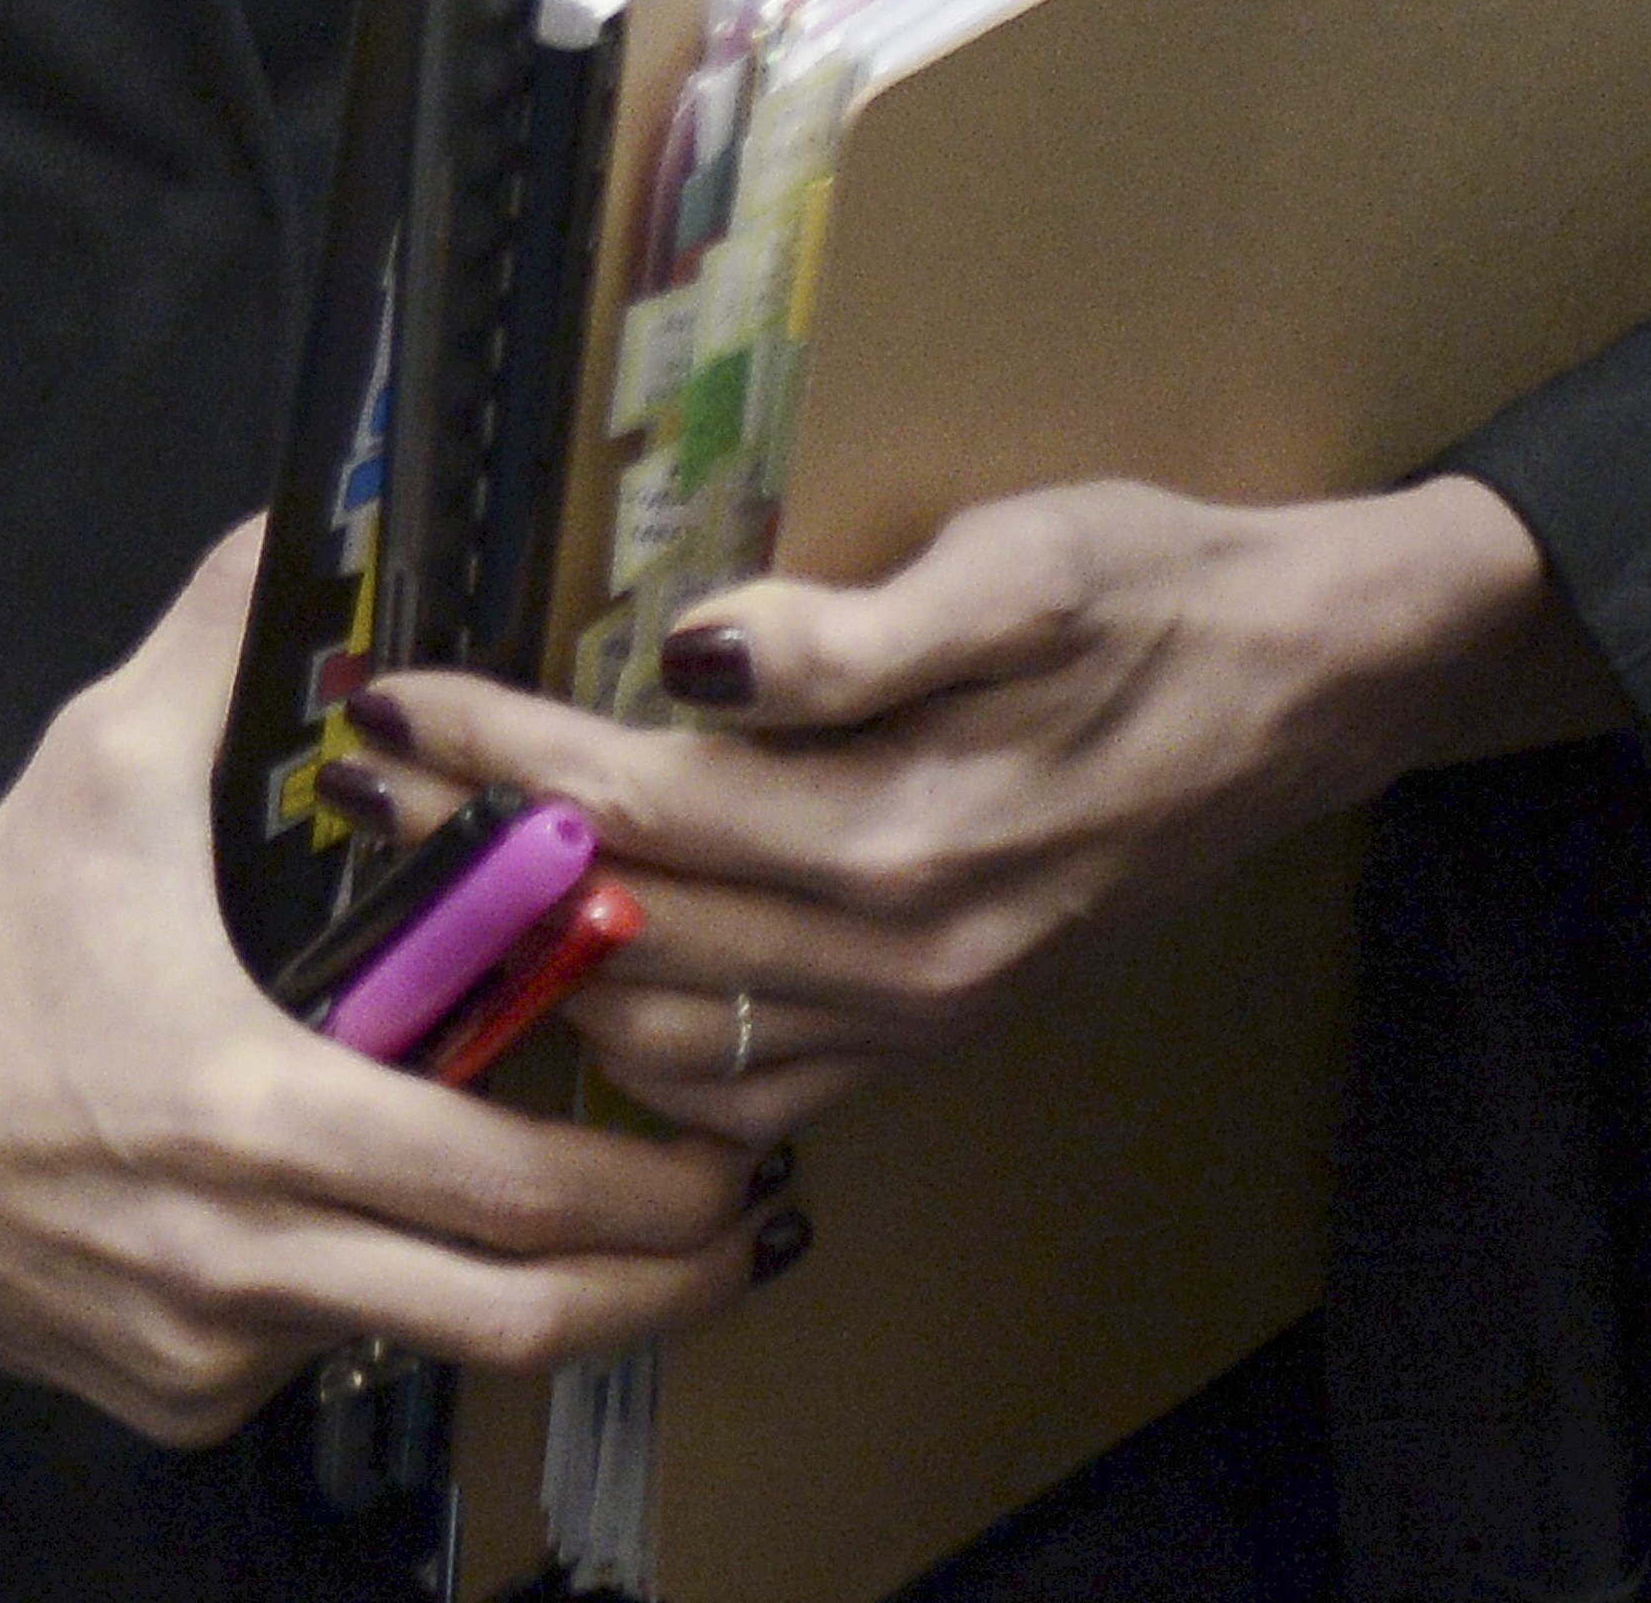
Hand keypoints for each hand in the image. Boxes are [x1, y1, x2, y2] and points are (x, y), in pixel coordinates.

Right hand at [0, 531, 779, 1453]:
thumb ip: (217, 646)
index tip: (742, 1154)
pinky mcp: (169, 1396)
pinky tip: (407, 1227)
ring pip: (424, 1347)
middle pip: (515, 1320)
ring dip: (533, 1296)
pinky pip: (322, 1359)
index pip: (508, 1193)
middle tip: (745, 1226)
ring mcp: (209, 1349)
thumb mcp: (94, 766)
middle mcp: (246, 1260)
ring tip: (620, 1222)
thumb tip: (294, 524)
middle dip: (660, 1282)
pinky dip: (386, 1302)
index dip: (651, 1194)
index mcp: (254, 1109)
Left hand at [349, 472, 1608, 1148]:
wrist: (1297, 689)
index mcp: (893, 829)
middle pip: (619, 924)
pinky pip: (751, 1086)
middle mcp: (892, 951)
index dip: (490, 753)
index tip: (380, 701)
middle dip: (466, 854)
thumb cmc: (1148, 593)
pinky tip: (580, 976)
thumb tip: (696, 657)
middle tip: (353, 784)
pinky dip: (642, 1043)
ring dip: (534, 962)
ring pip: (664, 1034)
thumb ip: (850, 632)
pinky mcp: (932, 1028)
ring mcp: (913, 1012)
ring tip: (431, 872)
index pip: (629, 801)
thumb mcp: (1014, 565)